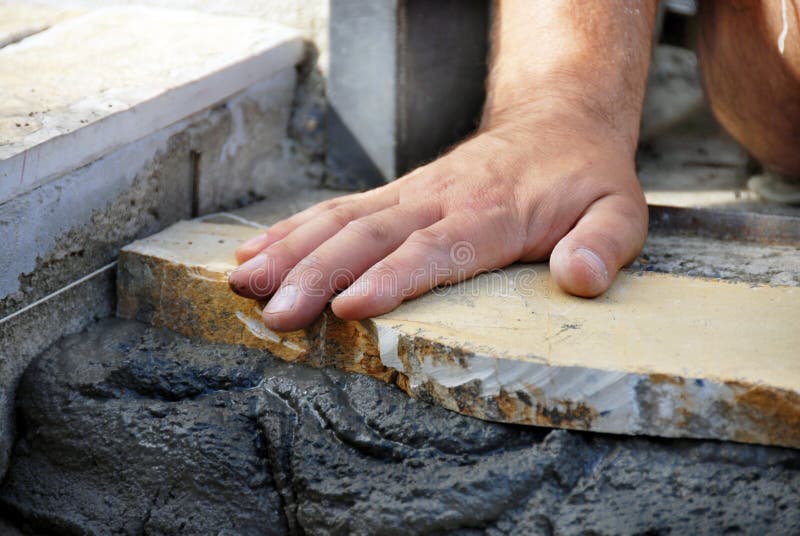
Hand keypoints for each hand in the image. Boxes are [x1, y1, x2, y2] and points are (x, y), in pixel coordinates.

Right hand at [228, 108, 646, 330]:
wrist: (557, 120)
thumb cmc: (586, 177)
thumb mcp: (621, 212)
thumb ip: (604, 245)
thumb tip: (577, 279)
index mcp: (493, 215)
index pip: (435, 249)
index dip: (391, 278)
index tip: (346, 307)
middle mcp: (441, 201)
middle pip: (370, 236)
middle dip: (316, 273)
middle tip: (272, 310)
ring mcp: (413, 193)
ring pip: (342, 219)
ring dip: (290, 250)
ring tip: (243, 282)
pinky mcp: (399, 194)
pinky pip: (340, 209)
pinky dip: (295, 230)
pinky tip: (258, 251)